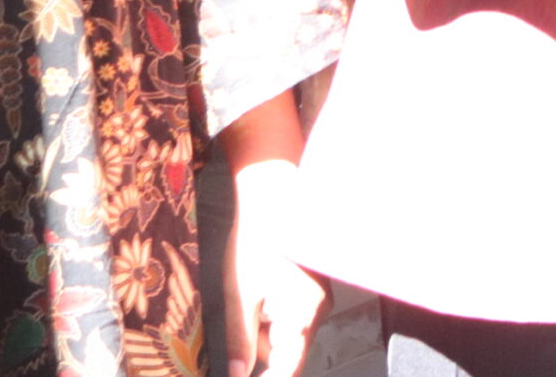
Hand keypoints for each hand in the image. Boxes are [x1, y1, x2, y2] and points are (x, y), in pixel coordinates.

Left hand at [224, 157, 327, 376]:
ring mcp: (319, 298)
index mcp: (302, 316)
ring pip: (286, 332)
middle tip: (240, 313)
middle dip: (257, 345)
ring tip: (249, 292)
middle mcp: (318, 310)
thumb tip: (236, 374)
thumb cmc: (256, 241)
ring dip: (262, 326)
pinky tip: (261, 286)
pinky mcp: (314, 288)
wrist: (275, 197)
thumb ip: (240, 340)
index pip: (287, 369)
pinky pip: (291, 314)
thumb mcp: (240, 294)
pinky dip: (271, 310)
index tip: (240, 375)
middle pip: (285, 351)